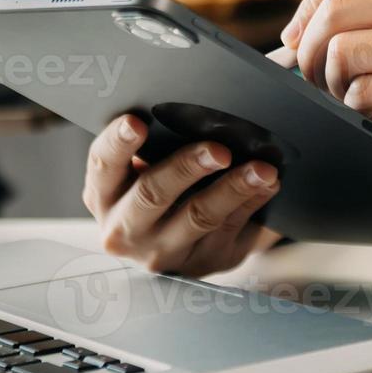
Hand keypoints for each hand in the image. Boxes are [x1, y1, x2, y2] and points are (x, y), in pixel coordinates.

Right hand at [83, 114, 281, 276]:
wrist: (172, 240)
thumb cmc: (157, 184)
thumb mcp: (139, 170)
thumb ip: (151, 146)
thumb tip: (191, 109)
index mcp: (103, 194)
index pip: (103, 164)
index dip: (118, 143)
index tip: (137, 122)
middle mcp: (124, 229)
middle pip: (153, 194)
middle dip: (187, 168)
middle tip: (220, 150)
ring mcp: (162, 252)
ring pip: (199, 217)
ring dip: (234, 188)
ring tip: (262, 169)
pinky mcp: (202, 263)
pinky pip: (229, 230)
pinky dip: (252, 202)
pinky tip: (268, 184)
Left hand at [281, 0, 371, 198]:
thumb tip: (300, 32)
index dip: (309, 2)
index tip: (304, 38)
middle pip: (334, 6)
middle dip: (310, 51)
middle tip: (323, 79)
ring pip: (344, 49)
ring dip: (334, 83)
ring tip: (359, 98)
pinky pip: (368, 90)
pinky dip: (361, 107)